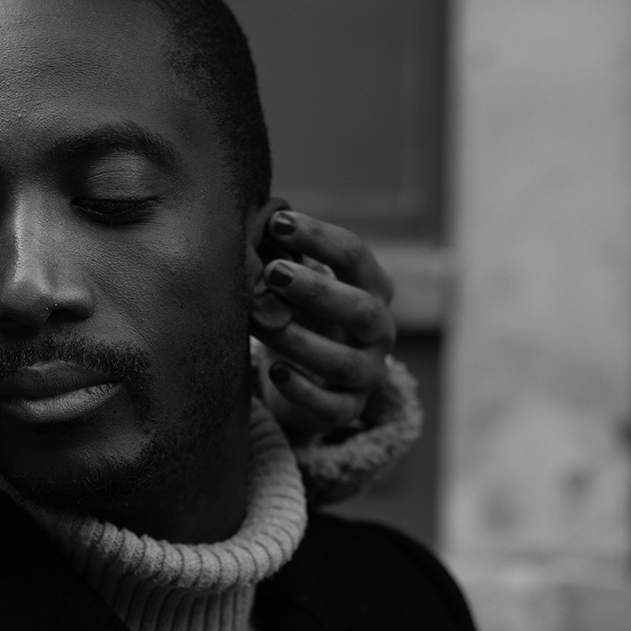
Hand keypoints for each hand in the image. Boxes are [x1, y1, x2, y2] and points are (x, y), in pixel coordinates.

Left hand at [250, 208, 396, 440]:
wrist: (310, 380)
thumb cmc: (302, 316)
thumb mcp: (300, 287)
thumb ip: (285, 258)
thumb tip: (250, 221)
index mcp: (372, 287)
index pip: (355, 256)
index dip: (318, 237)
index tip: (277, 223)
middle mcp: (380, 329)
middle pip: (359, 308)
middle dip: (315, 289)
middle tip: (272, 272)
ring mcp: (369, 372)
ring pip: (343, 362)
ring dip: (300, 341)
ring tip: (260, 324)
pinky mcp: (348, 409)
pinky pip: (331, 406)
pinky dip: (302, 391)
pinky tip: (274, 372)